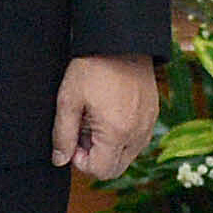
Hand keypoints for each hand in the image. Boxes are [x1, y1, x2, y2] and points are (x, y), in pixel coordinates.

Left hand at [53, 56, 158, 179]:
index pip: (100, 171)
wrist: (121, 41)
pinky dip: (122, 136)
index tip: (74, 139)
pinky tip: (110, 113)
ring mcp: (148, 125)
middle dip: (96, 158)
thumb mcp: (69, 100)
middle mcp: (137, 134)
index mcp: (116, 133)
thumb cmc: (93, 67)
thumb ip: (63, 135)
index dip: (81, 162)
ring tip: (96, 119)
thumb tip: (60, 160)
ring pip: (126, 156)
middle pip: (115, 169)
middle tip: (83, 131)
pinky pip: (136, 140)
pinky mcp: (153, 115)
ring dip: (109, 147)